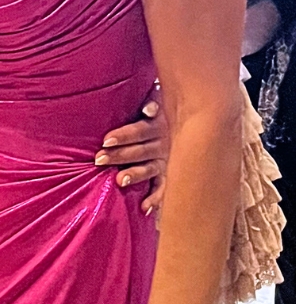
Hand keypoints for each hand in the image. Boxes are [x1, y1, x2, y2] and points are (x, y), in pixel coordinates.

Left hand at [95, 87, 168, 214]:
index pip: (139, 129)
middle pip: (138, 149)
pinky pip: (165, 188)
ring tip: (120, 181)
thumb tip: (134, 95)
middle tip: (99, 159)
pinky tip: (144, 208)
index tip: (106, 139)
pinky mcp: (173, 171)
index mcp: (158, 123)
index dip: (124, 135)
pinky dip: (155, 199)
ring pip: (149, 168)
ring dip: (134, 174)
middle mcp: (162, 142)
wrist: (205, 117)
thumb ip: (150, 98)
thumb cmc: (170, 105)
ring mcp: (167, 158)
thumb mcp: (162, 97)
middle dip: (119, 154)